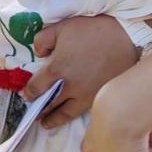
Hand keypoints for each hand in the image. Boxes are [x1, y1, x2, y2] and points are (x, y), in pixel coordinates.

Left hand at [22, 16, 136, 127]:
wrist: (125, 36)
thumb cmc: (92, 29)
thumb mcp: (61, 27)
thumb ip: (42, 40)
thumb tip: (39, 54)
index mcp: (57, 69)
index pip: (36, 87)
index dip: (28, 93)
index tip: (25, 96)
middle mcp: (69, 86)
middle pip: (49, 103)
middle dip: (38, 109)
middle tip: (32, 114)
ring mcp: (86, 94)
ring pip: (66, 113)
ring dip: (53, 119)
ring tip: (45, 123)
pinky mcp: (100, 97)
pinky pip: (82, 112)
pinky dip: (72, 116)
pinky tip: (68, 116)